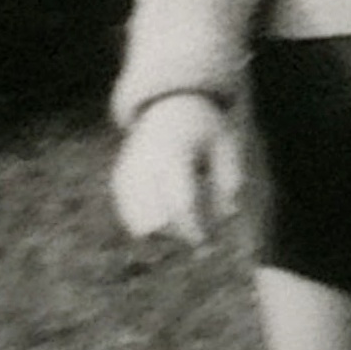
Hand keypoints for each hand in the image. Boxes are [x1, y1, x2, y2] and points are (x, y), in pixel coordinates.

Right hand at [111, 92, 243, 246]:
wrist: (170, 106)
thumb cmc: (206, 131)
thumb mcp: (227, 145)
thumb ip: (231, 179)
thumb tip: (229, 215)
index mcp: (174, 154)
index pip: (181, 205)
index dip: (194, 230)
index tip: (207, 243)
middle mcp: (144, 165)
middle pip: (157, 223)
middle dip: (179, 235)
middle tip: (198, 234)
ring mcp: (127, 173)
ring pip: (140, 226)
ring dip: (164, 233)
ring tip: (184, 216)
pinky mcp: (119, 182)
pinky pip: (132, 219)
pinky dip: (151, 224)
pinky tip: (168, 210)